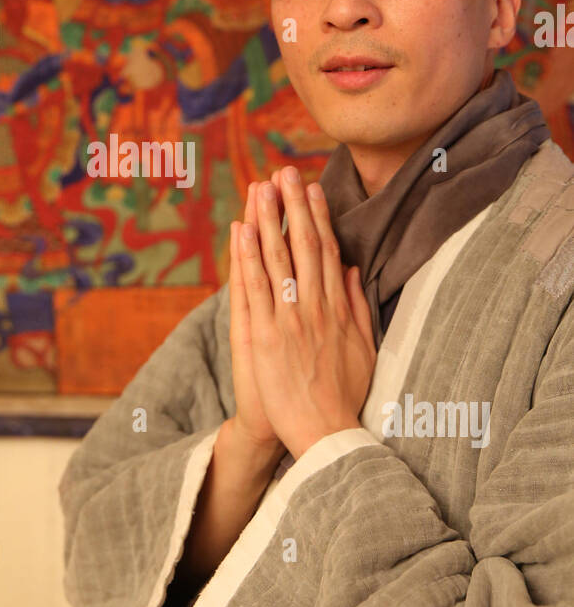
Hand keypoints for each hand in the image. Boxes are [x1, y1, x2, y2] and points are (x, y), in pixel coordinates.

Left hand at [238, 168, 376, 459]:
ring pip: (276, 259)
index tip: (313, 189)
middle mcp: (314, 308)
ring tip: (261, 187)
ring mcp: (287, 320)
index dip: (319, 217)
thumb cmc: (344, 396)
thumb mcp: (364, 348)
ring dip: (268, 220)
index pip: (327, 252)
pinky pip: (253, 289)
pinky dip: (246, 257)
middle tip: (286, 171)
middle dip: (294, 206)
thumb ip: (358, 307)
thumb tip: (352, 270)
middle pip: (303, 246)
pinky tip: (241, 230)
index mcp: (338, 309)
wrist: (325, 434)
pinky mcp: (263, 337)